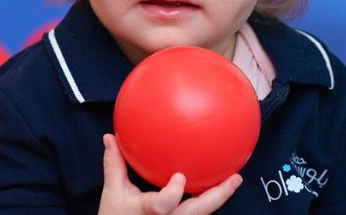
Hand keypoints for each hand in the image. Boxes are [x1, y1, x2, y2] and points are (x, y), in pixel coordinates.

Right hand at [98, 134, 242, 214]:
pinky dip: (207, 199)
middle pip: (198, 211)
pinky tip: (213, 185)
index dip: (173, 193)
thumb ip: (114, 164)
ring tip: (232, 179)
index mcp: (150, 212)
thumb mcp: (112, 192)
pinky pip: (198, 212)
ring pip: (203, 213)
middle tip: (235, 178)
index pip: (164, 205)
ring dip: (218, 197)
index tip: (180, 176)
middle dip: (219, 195)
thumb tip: (110, 137)